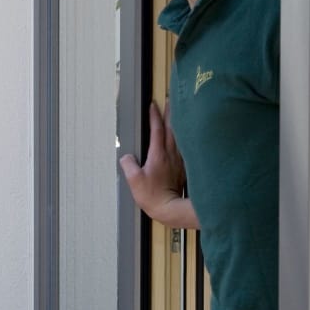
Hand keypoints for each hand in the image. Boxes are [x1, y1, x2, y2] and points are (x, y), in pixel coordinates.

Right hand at [119, 103, 197, 228]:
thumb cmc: (153, 197)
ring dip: (178, 123)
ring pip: (179, 136)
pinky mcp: (183, 167)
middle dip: (171, 113)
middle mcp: (170, 154)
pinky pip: (183, 147)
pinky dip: (183, 137)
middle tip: (171, 100)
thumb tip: (126, 156)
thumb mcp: (134, 180)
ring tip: (177, 113)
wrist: (171, 209)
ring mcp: (179, 160)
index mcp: (158, 154)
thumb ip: (128, 164)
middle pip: (172, 128)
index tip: (153, 104)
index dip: (154, 115)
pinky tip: (183, 136)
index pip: (157, 129)